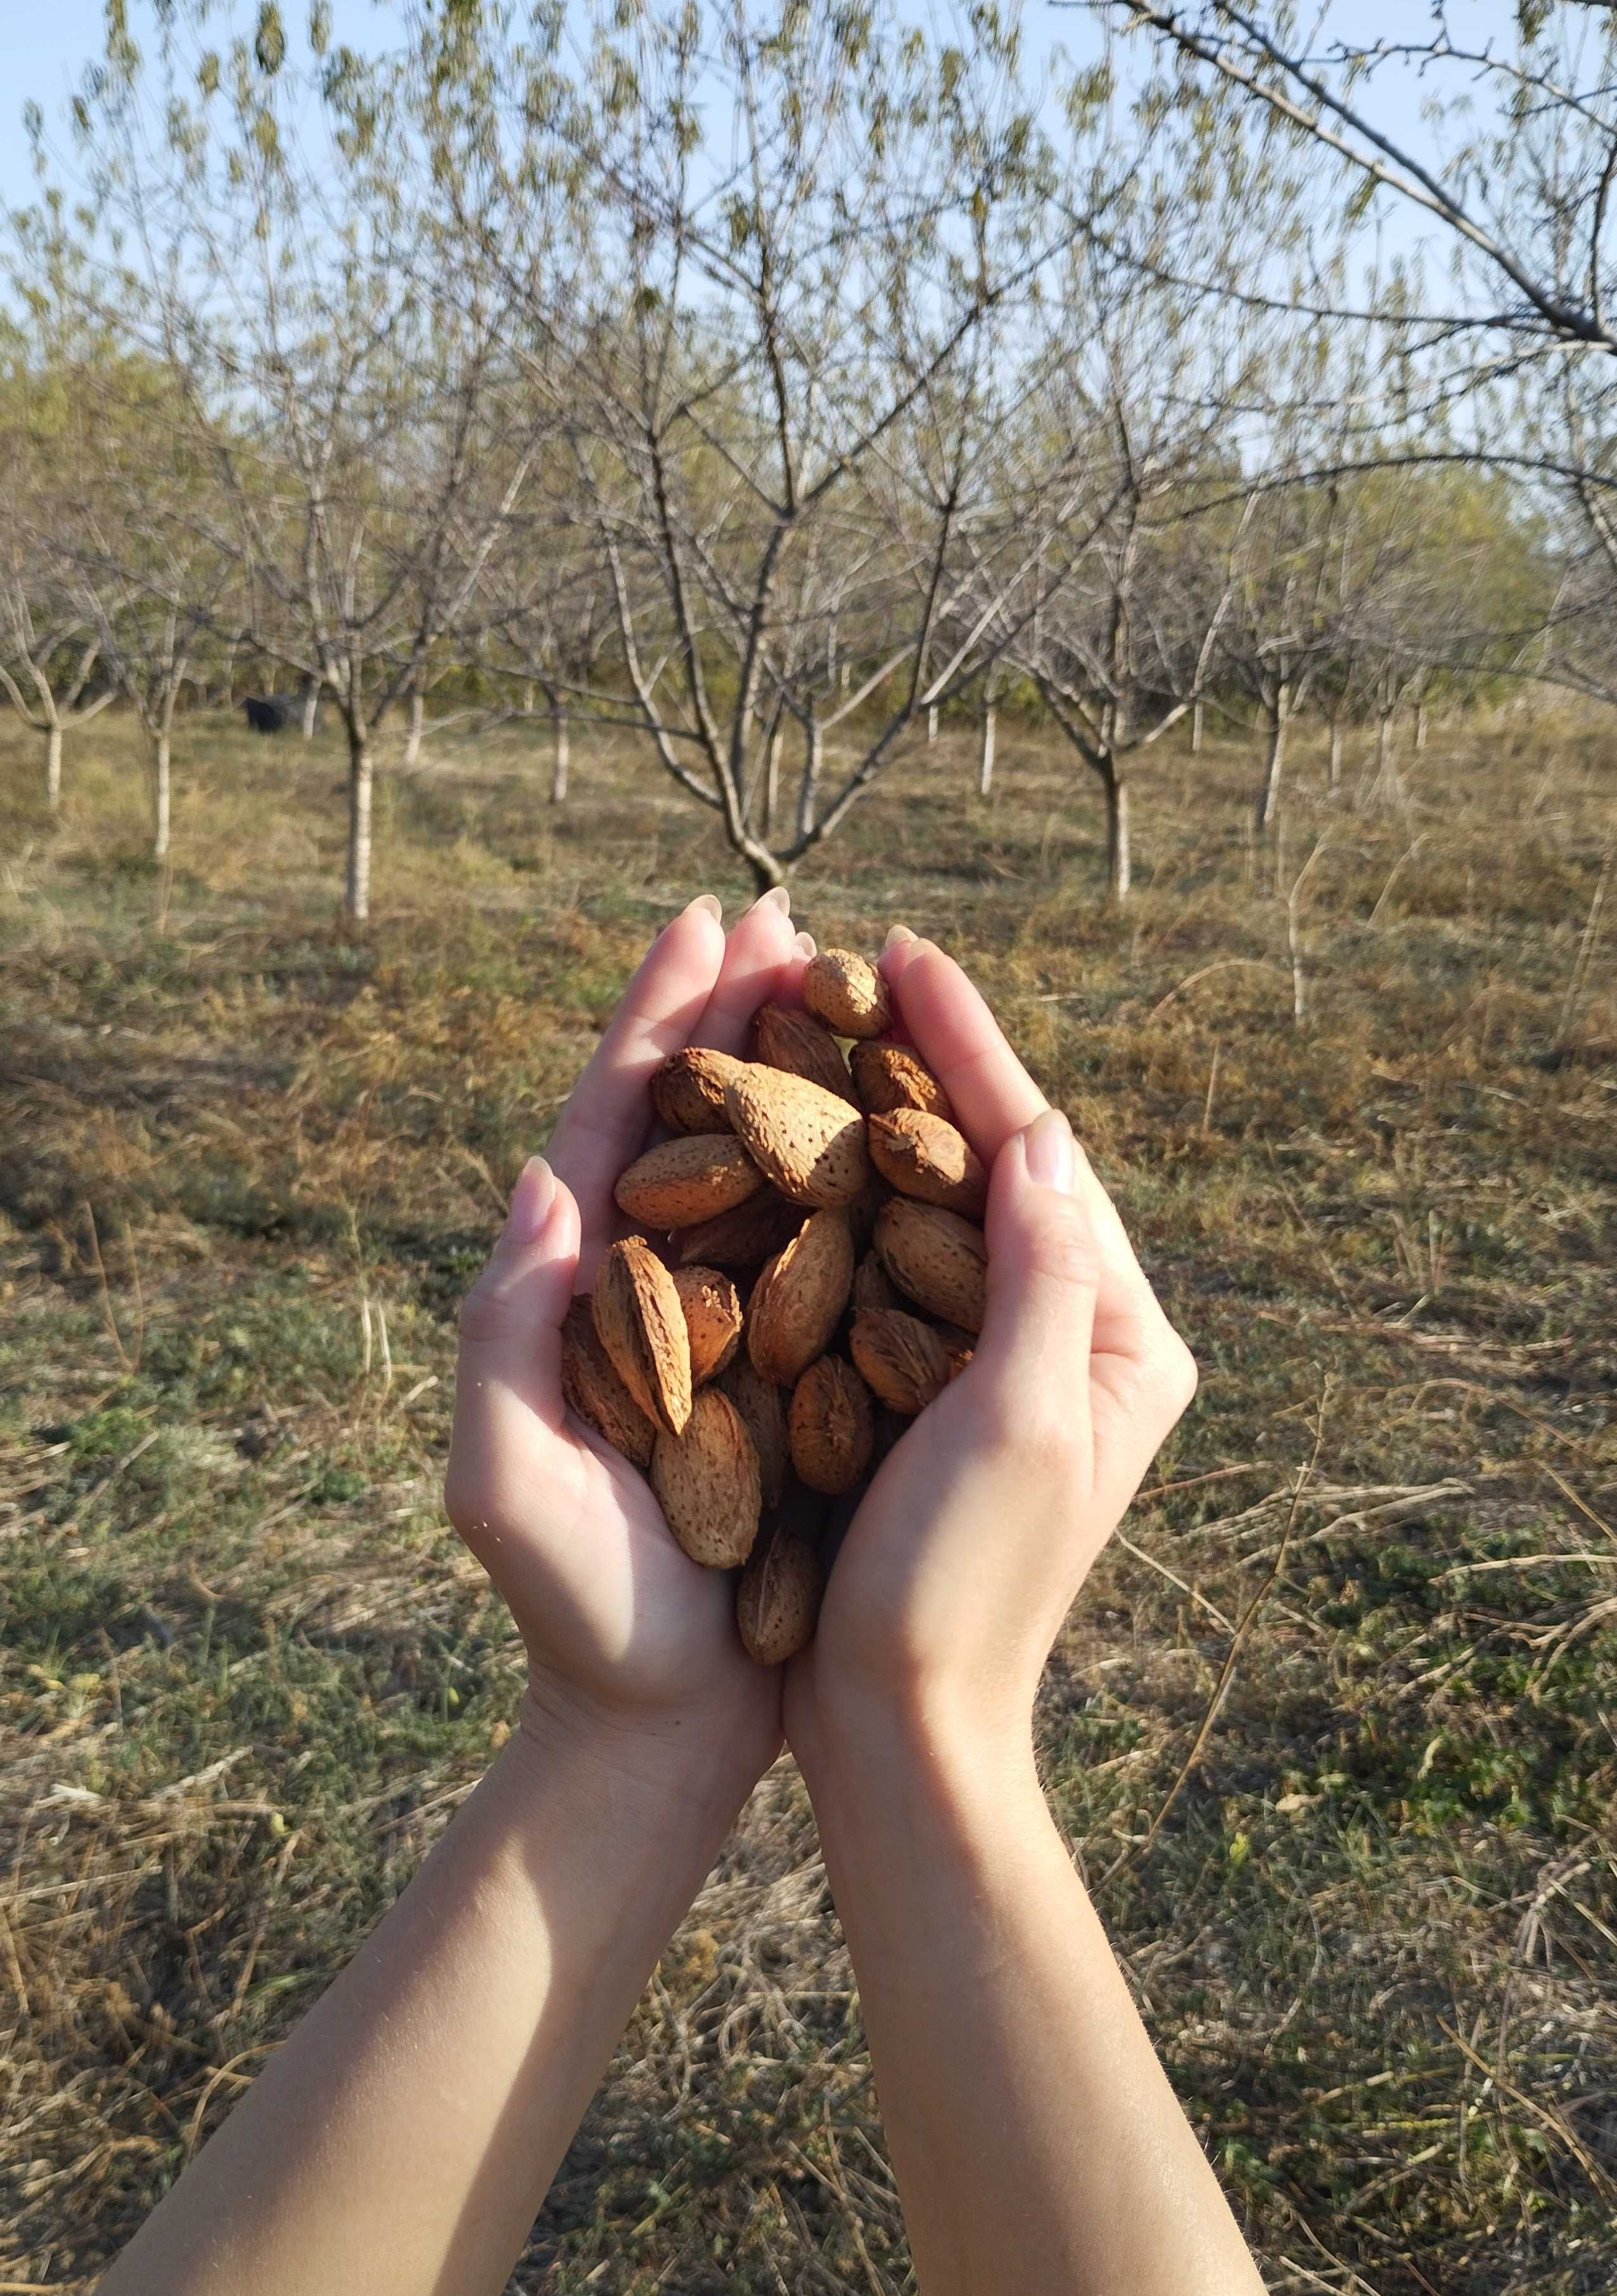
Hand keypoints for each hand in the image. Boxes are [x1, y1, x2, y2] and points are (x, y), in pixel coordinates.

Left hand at [444, 890, 806, 1789]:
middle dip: (738, 1016)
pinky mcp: (791, 1377)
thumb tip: (542, 1172)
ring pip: (769, 1173)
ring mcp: (726, 1327)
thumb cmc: (574, 1613)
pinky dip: (860, 1182)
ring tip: (857, 990)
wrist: (657, 1728)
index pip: (613, 1122)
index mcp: (577, 1290)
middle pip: (695, 1121)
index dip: (655, 1017)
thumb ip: (503, 1337)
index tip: (704, 921)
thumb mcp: (504, 1480)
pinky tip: (910, 1138)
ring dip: (808, 1076)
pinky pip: (829, 1257)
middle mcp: (654, 1289)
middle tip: (791, 917)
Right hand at [786, 932, 1197, 1772]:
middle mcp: (1076, 1337)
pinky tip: (799, 1127)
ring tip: (824, 1012)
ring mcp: (1006, 1360)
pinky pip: (897, 1256)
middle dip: (927, 1058)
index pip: (1041, 1157)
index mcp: (1124, 1339)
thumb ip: (1048, 1274)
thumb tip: (1047, 1131)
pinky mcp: (936, 1388)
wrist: (899, 1730)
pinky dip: (851, 1184)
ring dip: (885, 1104)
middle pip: (996, 1162)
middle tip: (859, 953)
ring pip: (941, 1198)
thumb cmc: (959, 1594)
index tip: (905, 952)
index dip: (970, 1050)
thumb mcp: (1023, 1426)